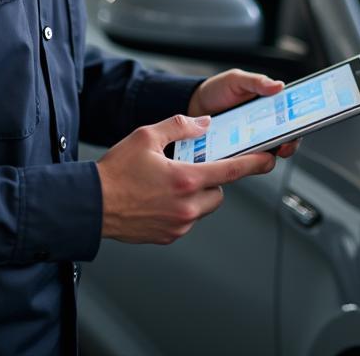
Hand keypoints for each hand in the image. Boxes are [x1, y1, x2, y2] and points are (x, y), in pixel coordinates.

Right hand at [96, 114, 276, 244]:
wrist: (91, 205)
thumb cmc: (115, 172)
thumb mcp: (146, 136)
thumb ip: (180, 126)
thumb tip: (203, 124)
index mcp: (185, 179)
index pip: (230, 171)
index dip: (254, 164)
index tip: (268, 159)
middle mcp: (186, 206)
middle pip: (219, 191)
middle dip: (212, 178)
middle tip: (190, 167)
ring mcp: (178, 224)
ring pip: (204, 206)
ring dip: (197, 194)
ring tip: (169, 182)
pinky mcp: (168, 236)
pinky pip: (187, 219)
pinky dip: (182, 208)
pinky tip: (159, 198)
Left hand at [188, 69, 299, 159]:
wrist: (192, 105)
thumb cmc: (217, 90)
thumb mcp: (237, 80)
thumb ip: (256, 81)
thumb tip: (279, 85)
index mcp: (269, 107)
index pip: (291, 118)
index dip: (299, 124)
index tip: (299, 127)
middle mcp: (263, 127)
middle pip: (285, 140)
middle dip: (289, 144)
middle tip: (283, 144)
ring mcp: (250, 142)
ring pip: (268, 155)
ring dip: (268, 155)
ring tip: (260, 150)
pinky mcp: (236, 155)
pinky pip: (246, 163)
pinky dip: (247, 162)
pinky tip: (243, 156)